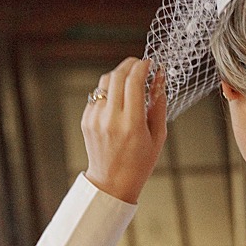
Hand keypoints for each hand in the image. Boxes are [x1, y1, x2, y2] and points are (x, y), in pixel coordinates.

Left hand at [81, 58, 166, 204]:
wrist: (112, 183)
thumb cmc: (139, 163)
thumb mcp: (158, 135)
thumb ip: (159, 103)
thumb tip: (159, 77)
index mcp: (131, 124)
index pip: (134, 82)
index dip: (142, 67)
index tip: (149, 63)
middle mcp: (110, 119)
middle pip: (117, 76)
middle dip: (129, 65)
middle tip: (139, 65)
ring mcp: (95, 119)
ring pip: (104, 82)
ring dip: (118, 75)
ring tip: (130, 81)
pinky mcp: (86, 120)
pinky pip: (97, 96)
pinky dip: (109, 91)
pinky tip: (118, 99)